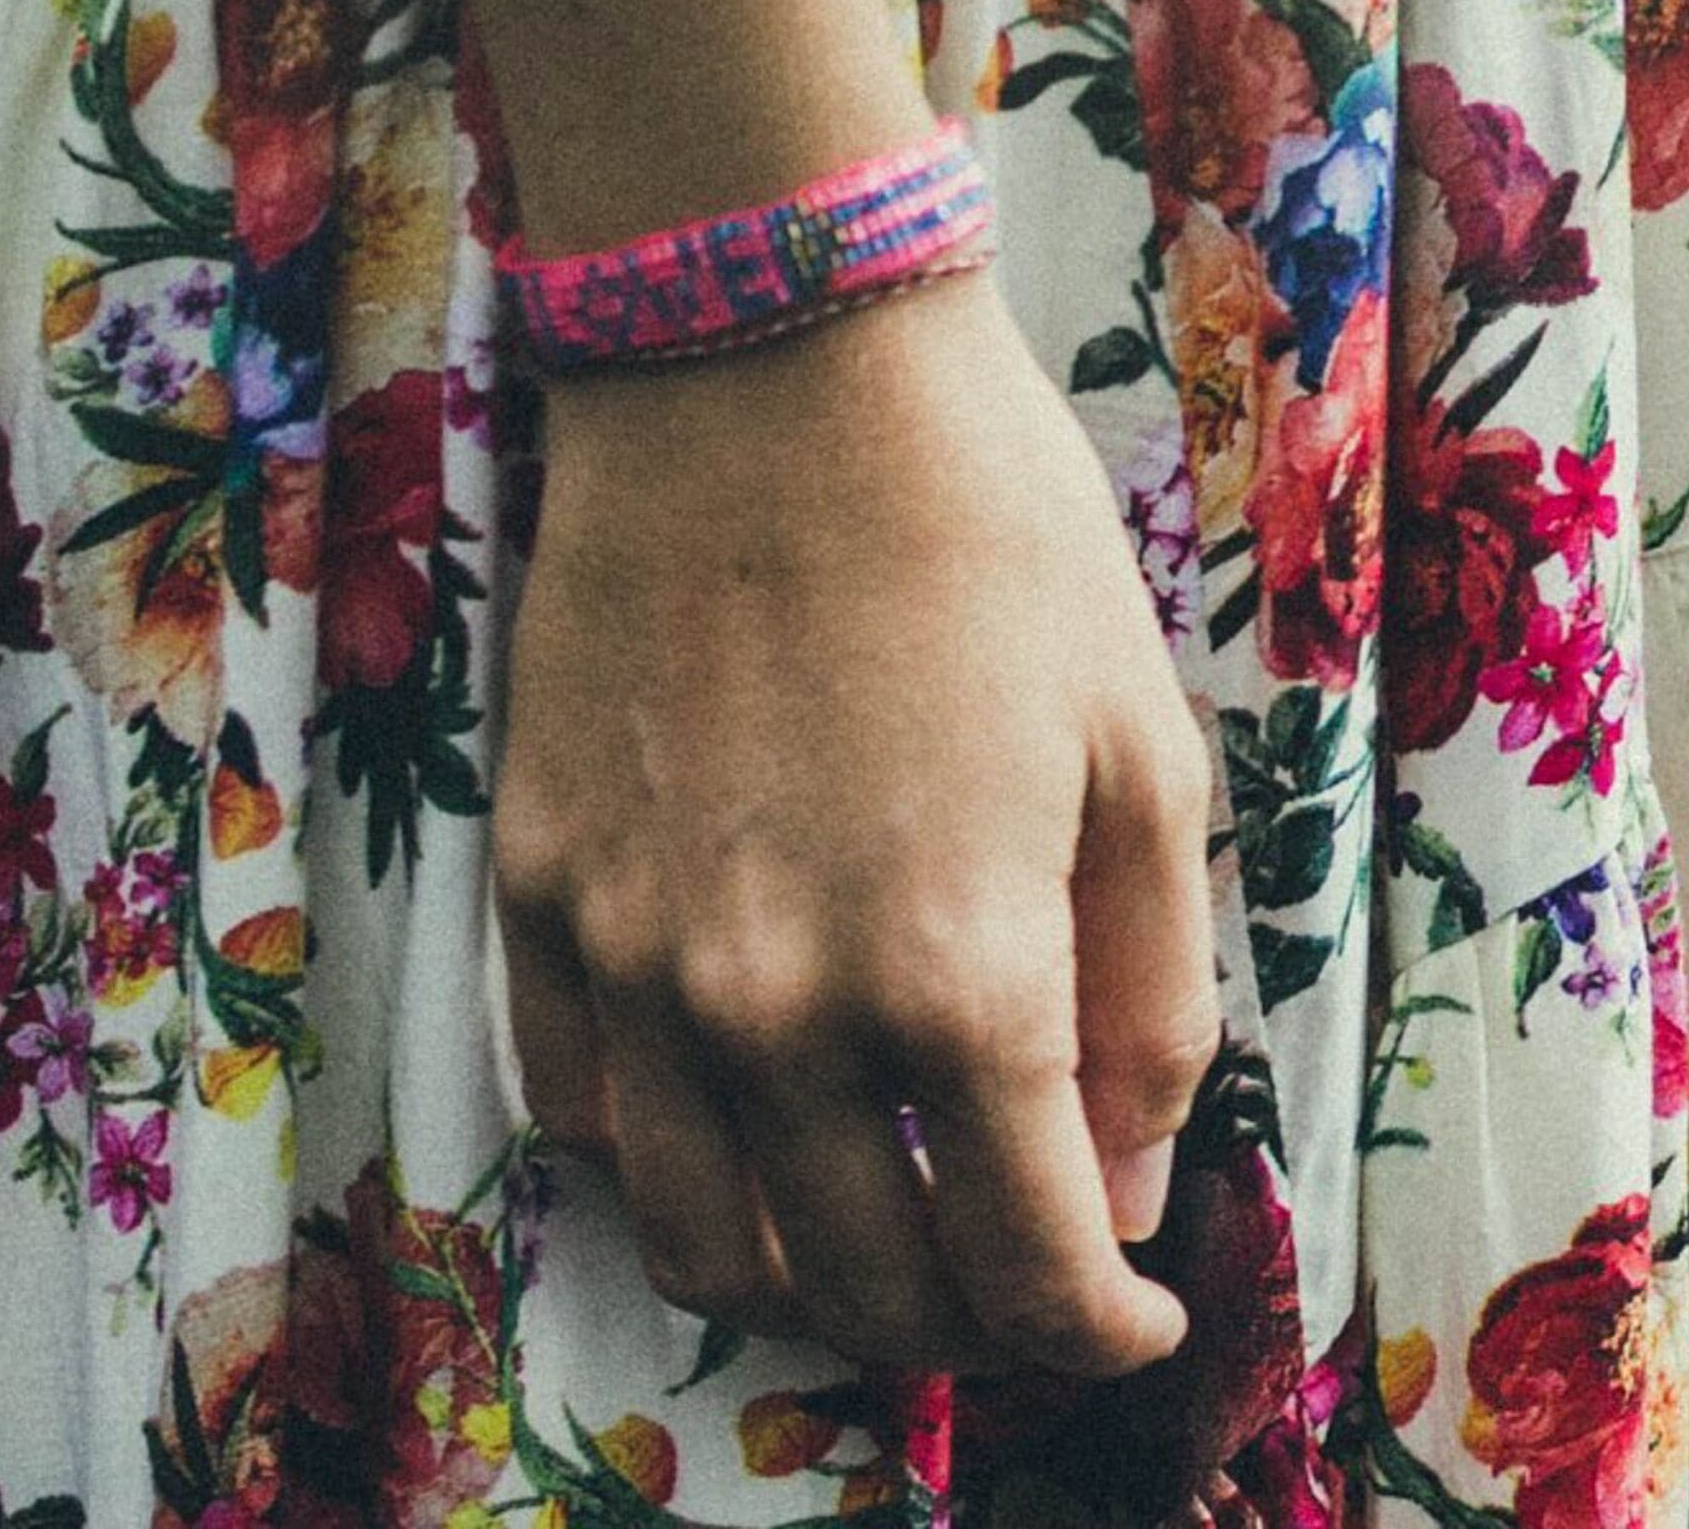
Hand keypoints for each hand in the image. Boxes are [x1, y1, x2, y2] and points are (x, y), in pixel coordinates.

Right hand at [488, 265, 1220, 1377]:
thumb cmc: (993, 532)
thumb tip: (1126, 1174)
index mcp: (958, 977)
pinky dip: (679, 1172)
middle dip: (973, 1321)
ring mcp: (630, 961)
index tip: (1138, 1317)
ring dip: (814, 1286)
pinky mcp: (537, 892)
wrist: (775, 362)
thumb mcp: (1142, 752)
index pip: (1028, 1266)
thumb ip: (1151, 993)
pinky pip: (587, 1119)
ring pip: (704, 1245)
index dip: (1101, 1326)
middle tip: (1027, 1271)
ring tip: (888, 1235)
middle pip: (867, 1287)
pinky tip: (746, 1121)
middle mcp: (774, 1010)